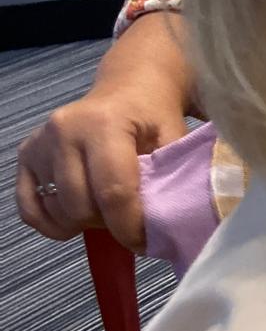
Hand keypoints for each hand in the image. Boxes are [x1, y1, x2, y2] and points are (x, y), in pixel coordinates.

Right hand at [15, 14, 194, 249]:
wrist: (129, 88)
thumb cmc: (154, 117)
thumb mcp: (173, 141)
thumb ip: (168, 181)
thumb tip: (165, 228)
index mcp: (104, 124)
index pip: (113, 192)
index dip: (129, 227)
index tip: (145, 242)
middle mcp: (65, 130)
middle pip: (81, 206)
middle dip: (109, 225)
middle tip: (129, 219)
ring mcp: (41, 142)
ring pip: (58, 210)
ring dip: (84, 223)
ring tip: (107, 209)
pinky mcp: (27, 154)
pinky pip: (29, 205)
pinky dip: (50, 222)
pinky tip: (73, 222)